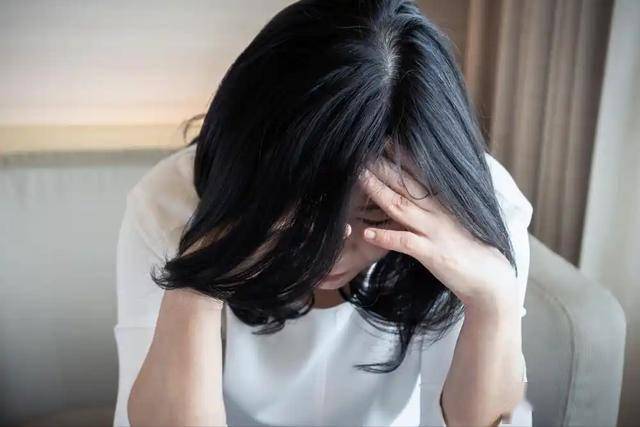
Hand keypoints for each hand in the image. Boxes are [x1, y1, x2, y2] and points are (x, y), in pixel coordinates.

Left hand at [358, 157, 517, 308]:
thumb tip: (428, 192)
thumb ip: (442, 205)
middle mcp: (439, 211)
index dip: (401, 157)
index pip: (419, 174)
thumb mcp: (459, 221)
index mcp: (445, 202)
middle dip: (382, 167)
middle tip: (362, 152)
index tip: (384, 141)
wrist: (491, 280)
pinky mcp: (432, 253)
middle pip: (405, 185)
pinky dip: (385, 237)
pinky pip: (404, 242)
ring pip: (400, 206)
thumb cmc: (473, 249)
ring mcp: (435, 231)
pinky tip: (367, 233)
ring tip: (358, 179)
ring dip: (378, 192)